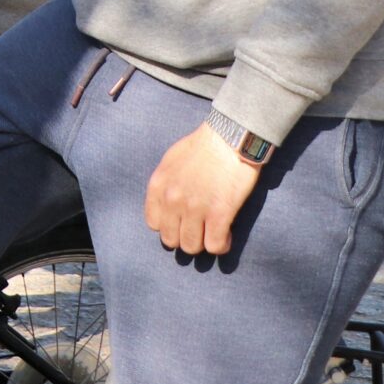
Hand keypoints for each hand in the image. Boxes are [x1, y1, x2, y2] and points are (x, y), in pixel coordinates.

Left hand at [144, 122, 262, 255]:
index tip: (182, 221)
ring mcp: (194, 208)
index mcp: (158, 186)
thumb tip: (168, 205)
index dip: (170, 225)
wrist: (230, 137)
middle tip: (200, 229)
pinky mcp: (219, 214)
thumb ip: (166, 185)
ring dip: (203, 243)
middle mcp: (172, 200)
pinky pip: (215, 246)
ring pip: (192, 247)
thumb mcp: (170, 162)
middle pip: (171, 240)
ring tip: (213, 231)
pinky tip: (227, 233)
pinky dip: (221, 244)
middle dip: (186, 237)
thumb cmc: (203, 147)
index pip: (154, 224)